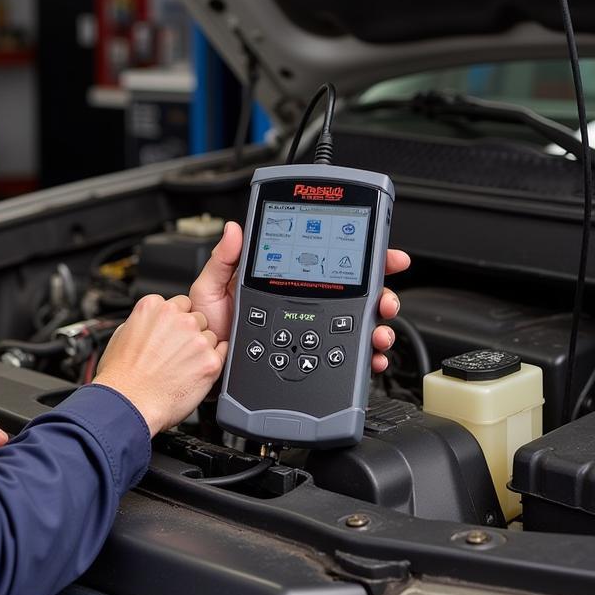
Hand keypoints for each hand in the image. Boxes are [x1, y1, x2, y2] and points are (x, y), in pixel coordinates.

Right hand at [92, 294, 226, 435]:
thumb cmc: (120, 377)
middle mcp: (178, 318)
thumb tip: (154, 323)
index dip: (176, 322)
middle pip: (197, 317)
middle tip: (176, 354)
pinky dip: (211, 364)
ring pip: (210, 336)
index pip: (180, 304)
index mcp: (154, 307)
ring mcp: (196, 339)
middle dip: (189, 333)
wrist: (129, 405)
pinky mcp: (210, 361)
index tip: (171, 335)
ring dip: (200, 349)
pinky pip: (222, 354)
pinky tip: (193, 374)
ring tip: (181, 368)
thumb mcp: (121, 335)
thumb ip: (145, 322)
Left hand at [188, 222, 410, 373]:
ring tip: (379, 332)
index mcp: (288, 282)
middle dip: (383, 294)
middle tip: (386, 299)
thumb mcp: (212, 289)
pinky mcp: (313, 360)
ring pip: (359, 326)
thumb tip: (236, 229)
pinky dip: (368, 359)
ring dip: (379, 327)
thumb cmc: (210, 329)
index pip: (332, 263)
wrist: (207, 365)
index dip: (364, 256)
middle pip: (357, 294)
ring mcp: (312, 332)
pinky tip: (371, 358)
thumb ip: (225, 260)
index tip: (388, 256)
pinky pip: (348, 359)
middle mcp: (306, 306)